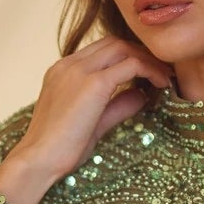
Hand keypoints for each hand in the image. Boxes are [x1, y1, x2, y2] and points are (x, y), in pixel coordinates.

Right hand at [0, 36, 171, 203]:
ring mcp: (80, 71)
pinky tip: (161, 85)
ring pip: (123, 48)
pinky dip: (150, 70)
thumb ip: (116, 106)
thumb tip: (142, 95)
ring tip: (165, 77)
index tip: (147, 72)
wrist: (38, 160)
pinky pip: (131, 66)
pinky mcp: (93, 84)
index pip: (101, 50)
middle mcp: (69, 65)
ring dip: (147, 59)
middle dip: (140, 53)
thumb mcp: (93, 123)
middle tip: (161, 71)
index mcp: (63, 71)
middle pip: (114, 43)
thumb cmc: (59, 150)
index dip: (128, 56)